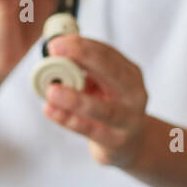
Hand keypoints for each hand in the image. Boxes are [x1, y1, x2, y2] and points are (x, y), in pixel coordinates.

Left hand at [41, 35, 148, 168]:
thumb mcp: (102, 85)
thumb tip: (55, 53)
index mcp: (130, 74)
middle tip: (56, 51)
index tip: (57, 42)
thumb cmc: (111, 108)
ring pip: (105, 109)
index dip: (82, 45)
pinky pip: (91, 130)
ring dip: (76, 99)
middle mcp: (134, 94)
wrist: (131, 145)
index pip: (108, 53)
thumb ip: (84, 71)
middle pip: (112, 72)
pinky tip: (51, 111)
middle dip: (83, 57)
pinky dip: (69, 120)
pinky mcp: (116, 141)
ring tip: (52, 90)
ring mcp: (128, 119)